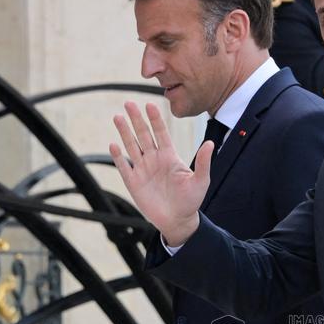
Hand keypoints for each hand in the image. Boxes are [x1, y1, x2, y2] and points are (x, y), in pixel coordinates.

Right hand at [109, 101, 211, 245]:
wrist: (178, 221)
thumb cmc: (191, 201)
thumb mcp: (200, 181)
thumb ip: (203, 162)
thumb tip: (210, 143)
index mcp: (169, 156)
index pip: (161, 133)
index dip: (155, 119)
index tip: (150, 104)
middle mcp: (154, 160)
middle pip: (143, 135)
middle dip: (136, 119)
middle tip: (128, 103)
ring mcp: (143, 170)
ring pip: (132, 146)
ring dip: (124, 132)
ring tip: (117, 117)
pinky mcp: (134, 183)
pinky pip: (124, 167)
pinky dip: (118, 157)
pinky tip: (113, 145)